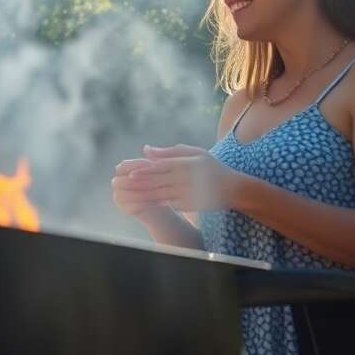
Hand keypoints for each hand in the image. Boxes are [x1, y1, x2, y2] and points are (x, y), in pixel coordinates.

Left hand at [112, 144, 238, 213]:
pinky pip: (167, 203)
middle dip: (138, 184)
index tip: (130, 173)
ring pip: (160, 195)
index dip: (144, 171)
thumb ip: (169, 151)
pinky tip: (143, 201)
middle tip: (122, 185)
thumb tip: (146, 149)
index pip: (160, 167)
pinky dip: (154, 202)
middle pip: (157, 182)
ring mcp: (187, 194)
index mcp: (185, 164)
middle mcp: (185, 180)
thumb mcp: (195, 153)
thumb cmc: (211, 167)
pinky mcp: (188, 205)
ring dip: (143, 195)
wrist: (232, 188)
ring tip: (127, 194)